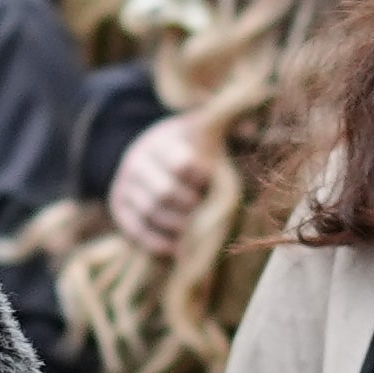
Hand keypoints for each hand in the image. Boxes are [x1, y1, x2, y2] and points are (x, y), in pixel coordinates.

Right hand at [107, 112, 221, 252]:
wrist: (142, 152)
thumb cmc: (184, 144)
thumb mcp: (201, 128)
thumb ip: (227, 123)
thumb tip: (254, 126)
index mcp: (161, 141)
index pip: (180, 163)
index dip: (198, 176)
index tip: (208, 178)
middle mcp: (138, 163)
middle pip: (164, 193)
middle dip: (188, 204)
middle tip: (200, 206)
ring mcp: (125, 188)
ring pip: (151, 214)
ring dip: (176, 226)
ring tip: (192, 227)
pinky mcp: (119, 210)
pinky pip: (136, 232)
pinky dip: (157, 244)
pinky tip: (176, 249)